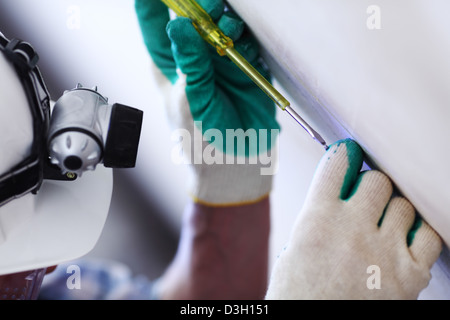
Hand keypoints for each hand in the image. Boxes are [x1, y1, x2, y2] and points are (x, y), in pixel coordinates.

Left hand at [135, 0, 279, 205]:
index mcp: (167, 62)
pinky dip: (248, 42)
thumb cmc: (201, 139)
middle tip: (209, 7)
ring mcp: (221, 60)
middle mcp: (193, 56)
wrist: (237, 163)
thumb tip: (178, 25)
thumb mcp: (190, 101)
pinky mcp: (246, 66)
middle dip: (200, 6)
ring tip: (230, 32)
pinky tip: (246, 53)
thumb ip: (189, 63)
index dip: (156, 2)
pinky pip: (248, 42)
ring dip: (227, 22)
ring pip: (223, 24)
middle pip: (193, 15)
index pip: (154, 21)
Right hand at [266, 139, 441, 298]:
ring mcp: (384, 253)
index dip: (345, 156)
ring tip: (382, 229)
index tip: (349, 155)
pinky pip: (428, 235)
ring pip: (404, 205)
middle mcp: (352, 230)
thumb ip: (320, 211)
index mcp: (317, 220)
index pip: (338, 164)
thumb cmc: (300, 292)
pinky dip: (417, 235)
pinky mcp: (408, 276)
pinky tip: (402, 243)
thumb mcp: (296, 245)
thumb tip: (342, 186)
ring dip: (393, 212)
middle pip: (378, 180)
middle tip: (366, 201)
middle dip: (371, 187)